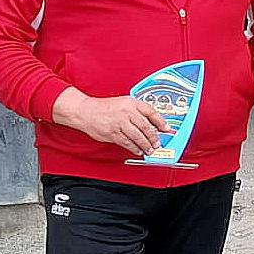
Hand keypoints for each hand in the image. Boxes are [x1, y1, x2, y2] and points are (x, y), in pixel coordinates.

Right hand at [52, 89, 169, 155]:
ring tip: (150, 150)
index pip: (151, 112)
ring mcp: (120, 123)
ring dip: (146, 145)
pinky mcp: (113, 133)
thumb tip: (151, 123)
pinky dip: (134, 148)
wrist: (86, 111)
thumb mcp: (123, 103)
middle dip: (154, 138)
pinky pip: (127, 143)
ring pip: (138, 137)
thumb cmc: (105, 107)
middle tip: (158, 144)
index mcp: (131, 103)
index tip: (167, 129)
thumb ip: (137, 111)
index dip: (161, 122)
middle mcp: (127, 112)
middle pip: (146, 127)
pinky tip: (138, 150)